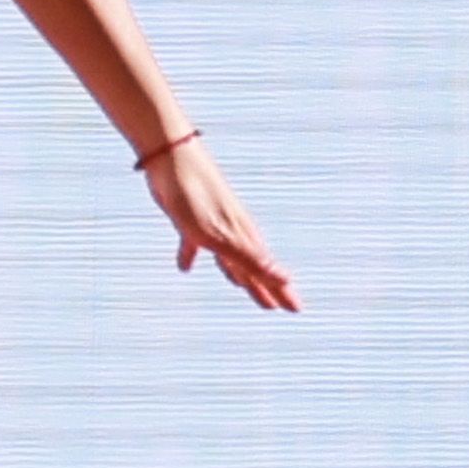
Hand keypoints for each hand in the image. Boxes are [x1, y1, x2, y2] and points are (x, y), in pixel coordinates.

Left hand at [141, 137, 298, 310]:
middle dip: (264, 288)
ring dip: (235, 274)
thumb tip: (285, 279)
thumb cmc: (196, 196)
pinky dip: (192, 257)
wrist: (171, 157)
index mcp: (243, 239)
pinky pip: (195, 245)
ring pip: (228, 257)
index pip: (268, 274)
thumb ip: (251, 260)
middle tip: (276, 307)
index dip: (282, 292)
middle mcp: (233, 233)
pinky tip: (185, 267)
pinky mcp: (190, 218)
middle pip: (251, 268)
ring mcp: (212, 224)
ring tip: (240, 287)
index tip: (297, 310)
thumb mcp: (222, 236)